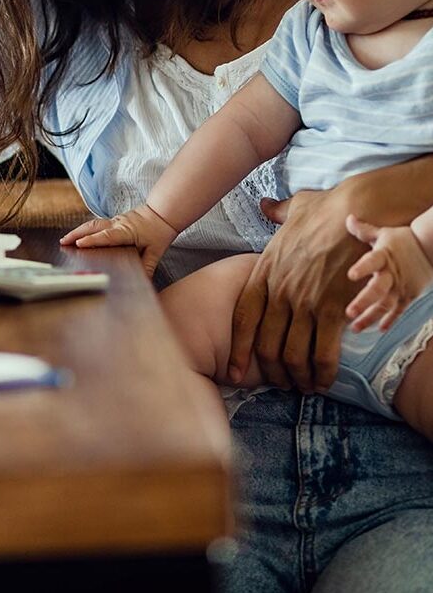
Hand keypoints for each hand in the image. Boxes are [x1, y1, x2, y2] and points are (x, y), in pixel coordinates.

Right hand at [60, 204, 177, 276]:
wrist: (163, 212)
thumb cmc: (159, 231)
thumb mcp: (156, 251)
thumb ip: (148, 266)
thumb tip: (143, 281)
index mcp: (127, 231)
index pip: (107, 236)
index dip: (93, 240)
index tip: (79, 244)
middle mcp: (118, 224)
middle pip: (93, 227)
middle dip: (76, 234)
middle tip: (63, 242)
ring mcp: (115, 220)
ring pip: (93, 224)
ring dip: (78, 231)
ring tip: (66, 239)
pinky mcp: (114, 221)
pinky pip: (97, 224)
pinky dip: (85, 229)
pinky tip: (79, 235)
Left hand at [228, 191, 363, 392]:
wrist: (357, 211)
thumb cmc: (327, 210)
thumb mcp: (292, 210)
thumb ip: (276, 213)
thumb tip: (266, 205)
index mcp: (264, 271)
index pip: (242, 319)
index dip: (238, 350)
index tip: (235, 371)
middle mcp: (279, 290)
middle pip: (265, 344)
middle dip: (271, 371)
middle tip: (280, 384)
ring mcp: (304, 301)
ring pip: (292, 354)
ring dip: (297, 377)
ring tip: (303, 387)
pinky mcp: (333, 308)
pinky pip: (323, 352)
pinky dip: (322, 372)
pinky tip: (324, 380)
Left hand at [344, 215, 432, 331]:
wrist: (431, 248)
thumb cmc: (403, 240)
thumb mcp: (383, 233)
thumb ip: (364, 230)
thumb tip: (348, 218)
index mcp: (383, 256)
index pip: (372, 261)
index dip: (362, 268)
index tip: (350, 275)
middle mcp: (392, 274)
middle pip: (378, 289)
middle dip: (364, 302)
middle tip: (349, 313)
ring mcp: (401, 286)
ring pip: (385, 305)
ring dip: (370, 317)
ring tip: (356, 328)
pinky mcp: (409, 295)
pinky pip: (399, 310)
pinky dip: (390, 320)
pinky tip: (379, 329)